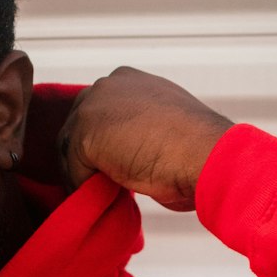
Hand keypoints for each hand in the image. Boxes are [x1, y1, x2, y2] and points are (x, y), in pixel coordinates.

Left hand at [58, 67, 233, 211]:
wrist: (205, 156)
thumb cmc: (199, 147)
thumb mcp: (165, 125)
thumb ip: (139, 128)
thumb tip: (124, 154)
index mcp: (129, 79)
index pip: (98, 112)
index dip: (103, 141)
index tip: (112, 166)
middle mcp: (108, 85)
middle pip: (77, 126)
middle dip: (87, 156)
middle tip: (104, 183)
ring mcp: (93, 107)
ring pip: (71, 149)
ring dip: (85, 173)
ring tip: (106, 194)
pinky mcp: (84, 135)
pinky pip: (74, 170)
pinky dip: (86, 186)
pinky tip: (108, 197)